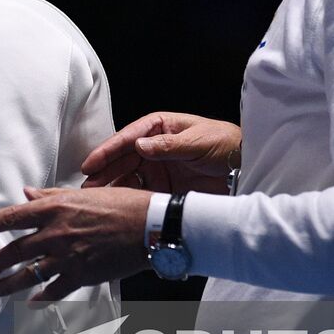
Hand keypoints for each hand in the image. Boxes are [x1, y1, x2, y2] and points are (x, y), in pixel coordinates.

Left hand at [0, 186, 151, 301]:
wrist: (150, 226)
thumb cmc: (121, 204)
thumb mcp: (83, 193)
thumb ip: (51, 194)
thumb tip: (26, 192)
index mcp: (54, 208)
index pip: (10, 218)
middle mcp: (55, 233)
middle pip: (13, 251)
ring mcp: (67, 256)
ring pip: (27, 275)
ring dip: (7, 285)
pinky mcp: (82, 275)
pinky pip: (54, 290)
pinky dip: (41, 297)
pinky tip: (32, 301)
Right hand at [81, 111, 239, 195]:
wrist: (245, 168)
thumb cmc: (225, 144)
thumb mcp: (198, 142)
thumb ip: (169, 145)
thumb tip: (139, 145)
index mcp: (160, 127)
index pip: (128, 138)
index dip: (108, 151)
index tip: (92, 163)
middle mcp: (154, 147)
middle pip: (122, 159)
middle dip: (103, 172)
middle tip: (87, 186)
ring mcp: (157, 167)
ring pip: (127, 177)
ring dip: (111, 187)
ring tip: (96, 199)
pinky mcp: (163, 187)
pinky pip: (141, 192)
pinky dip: (128, 198)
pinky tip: (117, 206)